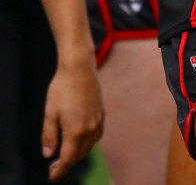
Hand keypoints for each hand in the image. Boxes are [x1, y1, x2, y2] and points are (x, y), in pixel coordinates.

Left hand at [42, 53, 103, 181]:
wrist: (80, 67)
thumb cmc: (62, 88)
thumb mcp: (50, 113)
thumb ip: (49, 136)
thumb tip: (49, 154)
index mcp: (75, 131)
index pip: (68, 159)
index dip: (59, 171)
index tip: (52, 177)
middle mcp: (89, 129)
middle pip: (79, 155)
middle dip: (67, 163)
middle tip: (54, 166)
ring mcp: (97, 121)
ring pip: (89, 147)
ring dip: (78, 154)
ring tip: (66, 154)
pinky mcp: (101, 113)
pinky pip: (96, 136)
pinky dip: (88, 143)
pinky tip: (80, 139)